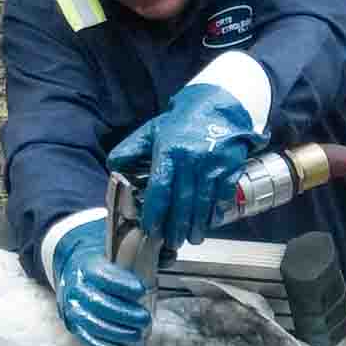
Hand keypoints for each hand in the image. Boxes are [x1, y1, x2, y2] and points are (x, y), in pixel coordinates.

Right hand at [50, 216, 150, 345]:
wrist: (78, 273)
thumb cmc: (103, 266)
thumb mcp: (119, 254)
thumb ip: (144, 255)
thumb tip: (169, 257)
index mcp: (87, 266)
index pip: (101, 275)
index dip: (120, 284)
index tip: (141, 290)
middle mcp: (77, 287)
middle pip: (97, 302)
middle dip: (123, 313)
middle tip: (144, 318)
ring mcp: (73, 307)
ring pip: (91, 322)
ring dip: (116, 332)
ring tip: (137, 333)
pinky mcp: (74, 324)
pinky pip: (85, 337)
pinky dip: (102, 344)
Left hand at [108, 83, 261, 250]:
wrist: (218, 103)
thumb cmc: (183, 120)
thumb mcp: (153, 129)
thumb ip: (131, 149)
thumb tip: (113, 166)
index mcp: (169, 151)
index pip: (159, 189)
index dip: (155, 213)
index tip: (152, 229)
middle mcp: (191, 159)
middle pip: (182, 201)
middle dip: (177, 225)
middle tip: (173, 241)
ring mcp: (213, 164)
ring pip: (203, 201)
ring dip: (197, 224)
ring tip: (192, 237)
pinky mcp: (231, 165)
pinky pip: (224, 194)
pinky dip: (217, 210)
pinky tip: (211, 221)